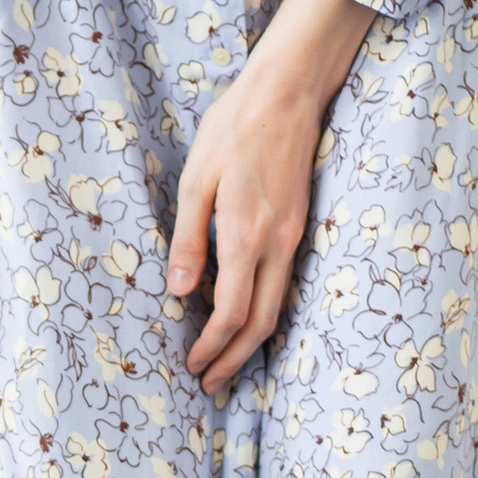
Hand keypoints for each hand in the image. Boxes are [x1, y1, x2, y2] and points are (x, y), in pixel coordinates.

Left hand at [167, 0, 372, 391]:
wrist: (288, 92)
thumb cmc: (234, 129)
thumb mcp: (197, 181)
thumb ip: (188, 240)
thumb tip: (178, 292)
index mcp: (246, 236)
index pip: (230, 313)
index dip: (212, 348)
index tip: (192, 368)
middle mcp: (277, 244)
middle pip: (261, 323)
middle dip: (234, 360)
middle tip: (209, 385)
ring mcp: (294, 236)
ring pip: (277, 306)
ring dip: (251, 341)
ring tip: (225, 363)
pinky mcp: (299, 225)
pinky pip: (284, 282)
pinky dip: (264, 310)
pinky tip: (244, 316)